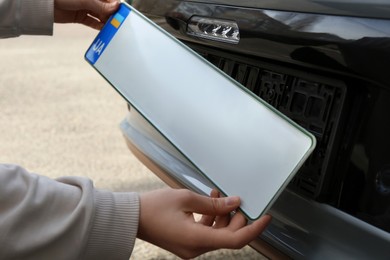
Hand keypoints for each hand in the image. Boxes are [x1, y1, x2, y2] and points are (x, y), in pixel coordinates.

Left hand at [54, 0, 119, 29]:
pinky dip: (99, 27)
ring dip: (106, 22)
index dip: (117, 6)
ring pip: (100, 16)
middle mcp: (92, 0)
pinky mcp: (80, 16)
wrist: (45, 4)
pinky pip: (93, 22)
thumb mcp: (85, 0)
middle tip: (118, 24)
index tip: (124, 14)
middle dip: (112, 16)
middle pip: (106, 8)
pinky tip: (105, 31)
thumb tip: (117, 6)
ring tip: (113, 28)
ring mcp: (86, 8)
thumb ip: (101, 5)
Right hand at [138, 188, 270, 258]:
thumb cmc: (154, 207)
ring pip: (217, 234)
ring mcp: (190, 248)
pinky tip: (209, 202)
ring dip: (222, 216)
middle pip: (228, 236)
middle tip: (236, 199)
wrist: (131, 217)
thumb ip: (214, 204)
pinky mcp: (186, 243)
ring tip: (219, 196)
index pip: (236, 240)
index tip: (266, 217)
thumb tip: (235, 203)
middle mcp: (196, 249)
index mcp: (197, 240)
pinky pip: (206, 233)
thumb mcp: (186, 199)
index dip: (255, 228)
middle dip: (236, 218)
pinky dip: (211, 219)